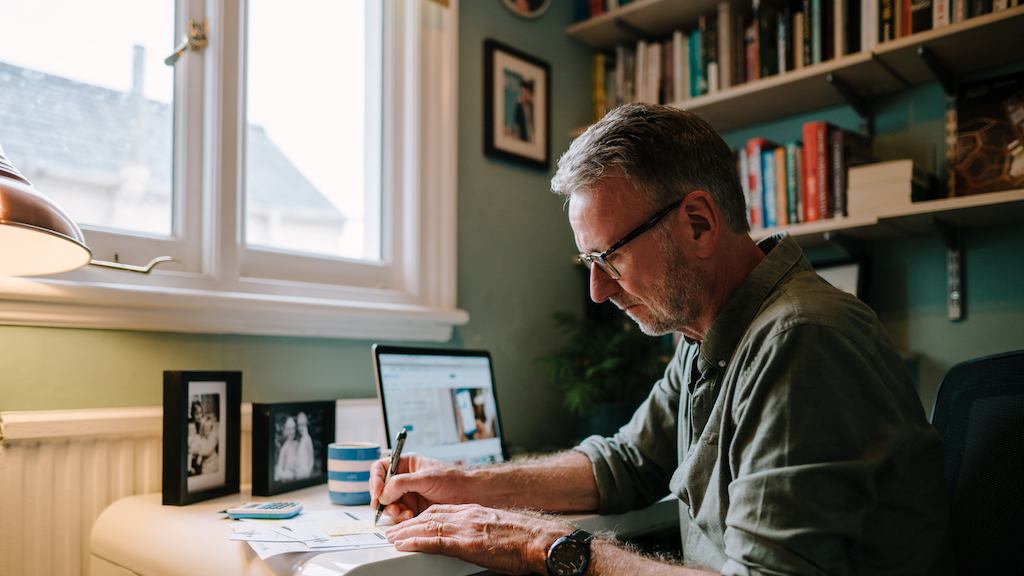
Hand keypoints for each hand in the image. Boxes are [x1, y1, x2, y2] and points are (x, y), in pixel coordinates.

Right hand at [369, 455, 466, 521]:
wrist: (469, 496)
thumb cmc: (453, 480)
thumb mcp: (425, 478)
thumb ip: (402, 483)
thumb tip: (383, 493)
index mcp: (406, 464)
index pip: (380, 468)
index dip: (375, 480)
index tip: (377, 492)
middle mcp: (404, 479)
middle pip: (381, 489)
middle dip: (383, 499)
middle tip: (387, 506)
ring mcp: (408, 495)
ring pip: (388, 504)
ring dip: (393, 510)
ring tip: (405, 512)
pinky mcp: (412, 509)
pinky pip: (398, 515)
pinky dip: (401, 517)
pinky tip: (410, 516)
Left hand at [385, 503, 571, 574]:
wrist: (540, 540)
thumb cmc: (526, 538)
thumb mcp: (500, 528)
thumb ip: (485, 529)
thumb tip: (481, 539)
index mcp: (475, 512)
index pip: (442, 510)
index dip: (423, 516)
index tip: (412, 521)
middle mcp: (467, 516)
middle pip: (430, 516)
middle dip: (409, 523)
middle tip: (394, 530)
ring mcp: (466, 529)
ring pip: (427, 526)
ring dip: (406, 533)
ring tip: (392, 538)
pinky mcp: (466, 544)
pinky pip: (434, 542)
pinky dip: (415, 542)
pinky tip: (404, 545)